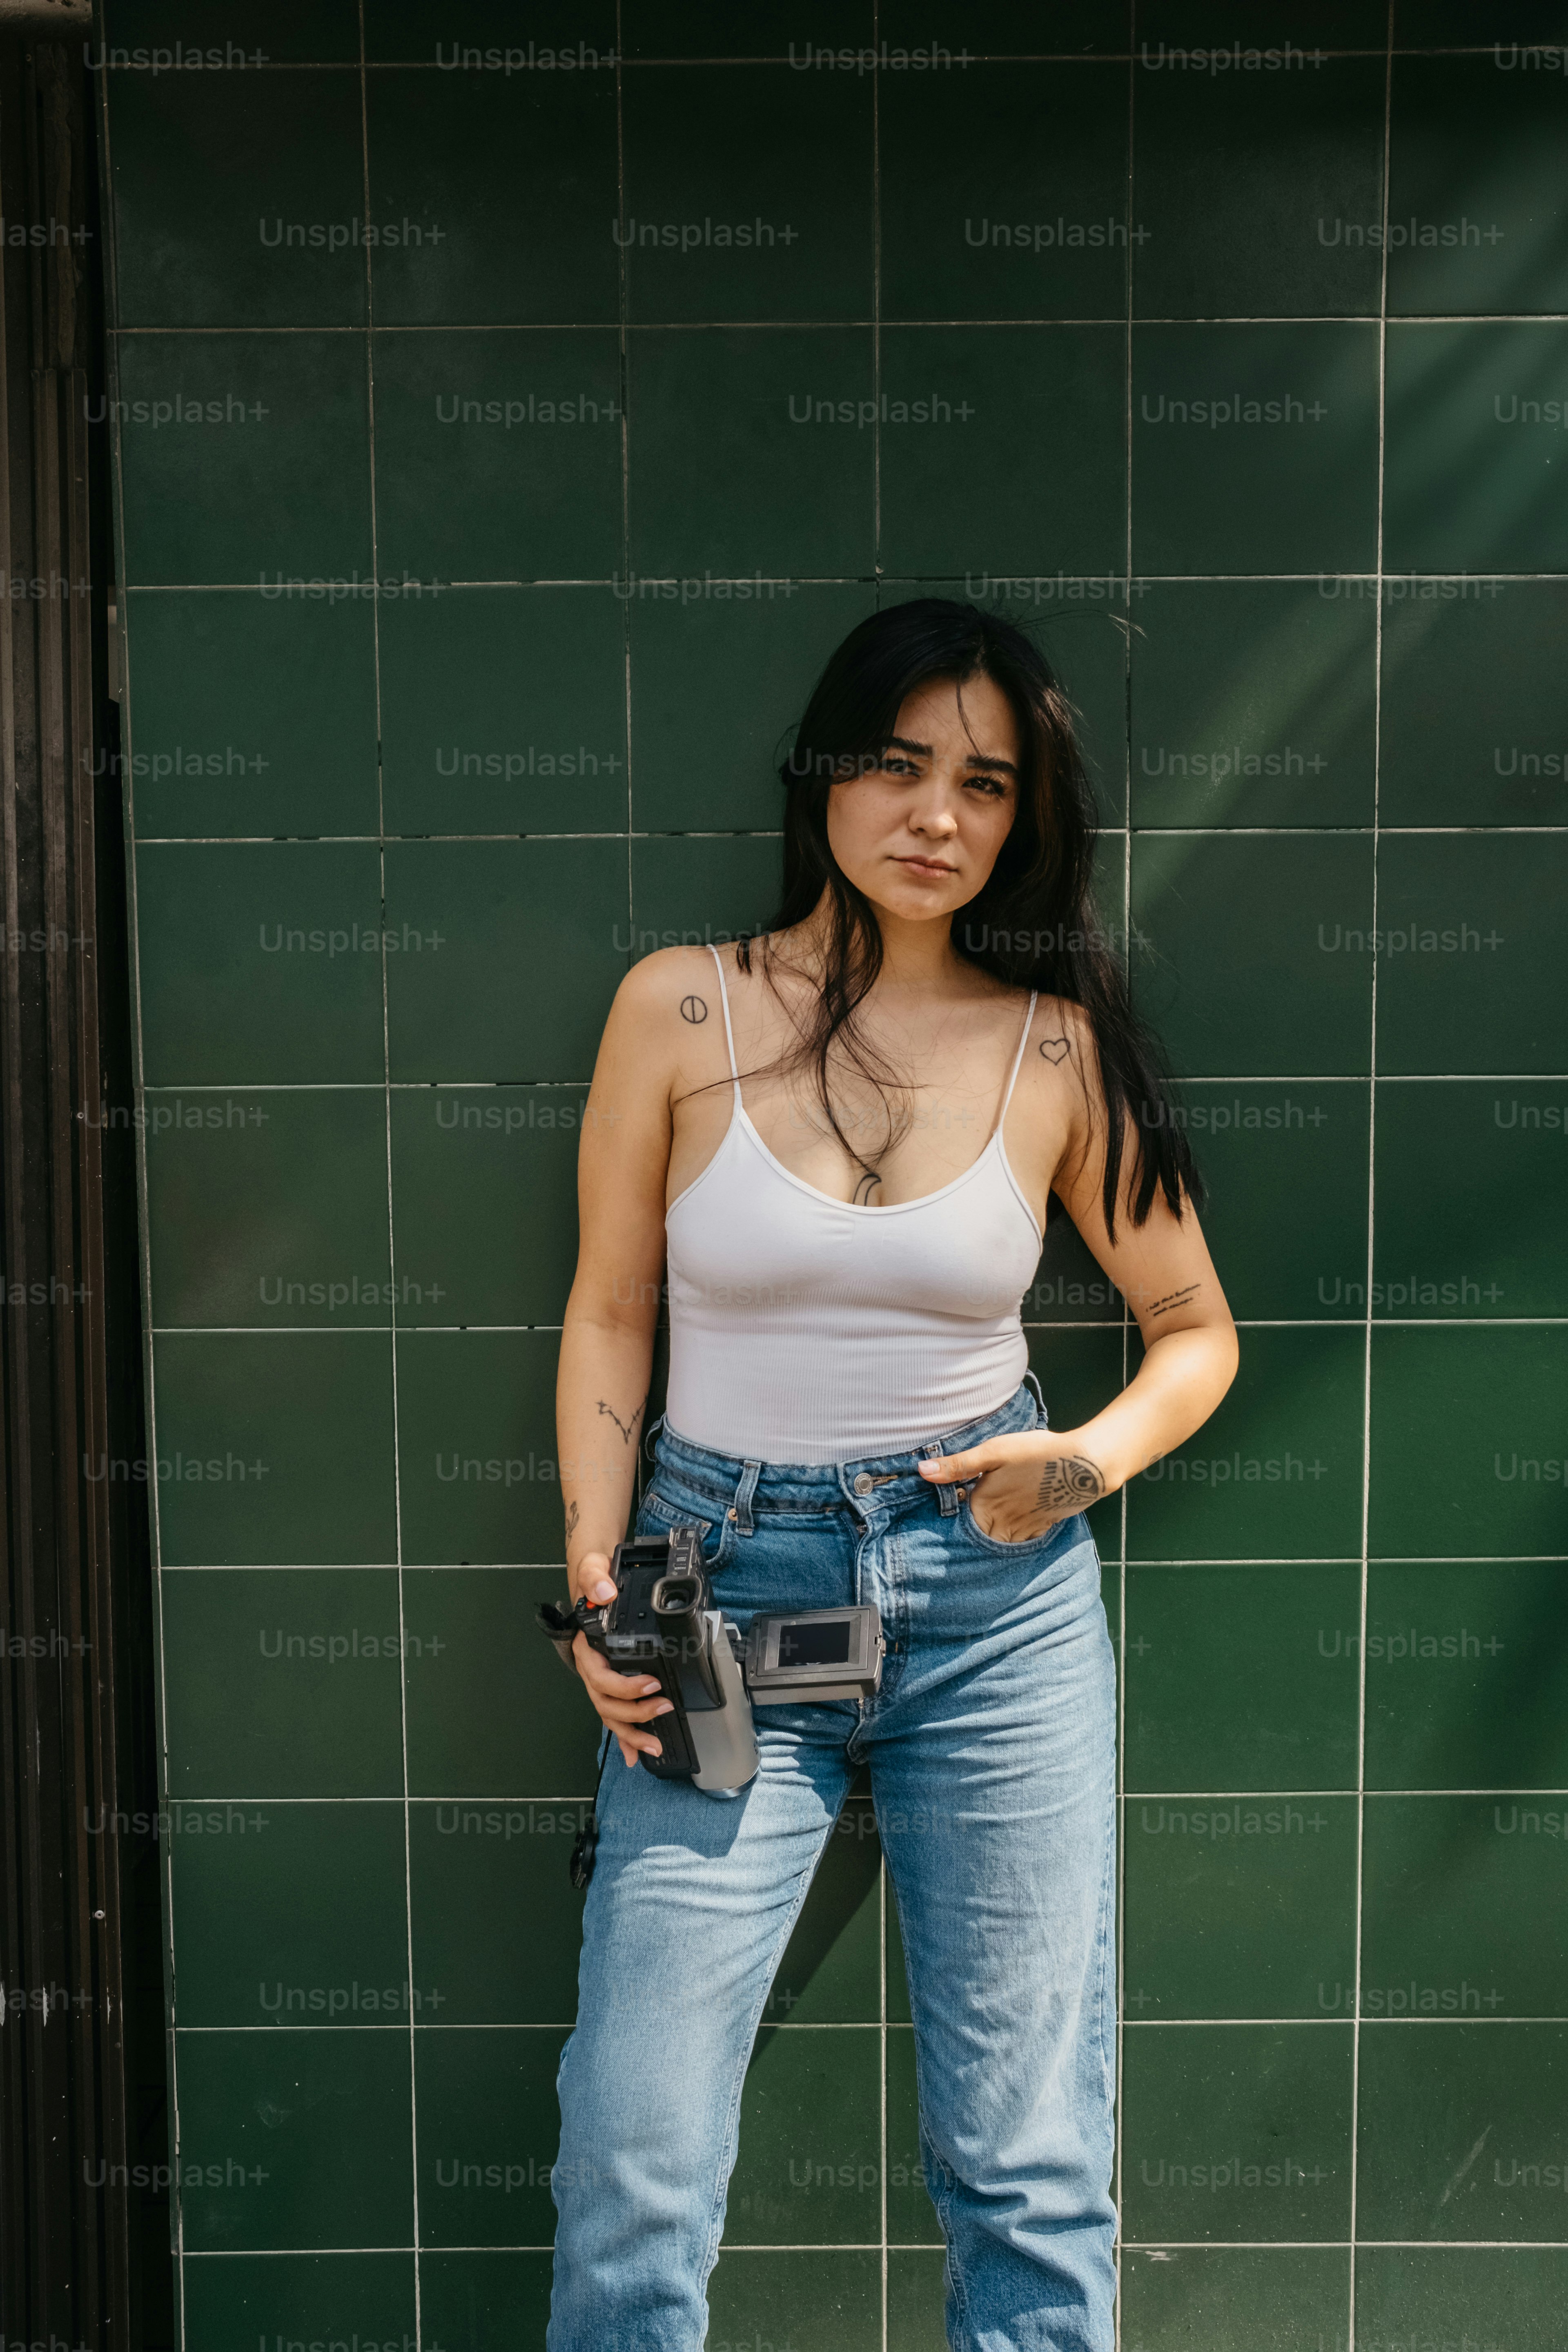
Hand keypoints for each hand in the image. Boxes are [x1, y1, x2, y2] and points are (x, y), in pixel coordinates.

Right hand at [568, 1547, 673, 1769]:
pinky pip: (614, 1712)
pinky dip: (624, 1735)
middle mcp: (589, 1667)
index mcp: (586, 1647)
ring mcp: (599, 1678)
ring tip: (654, 1746)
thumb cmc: (594, 1578)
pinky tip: (635, 1754)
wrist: (594, 1579)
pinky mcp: (611, 1682)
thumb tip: (604, 1592)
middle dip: (634, 1713)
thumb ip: (595, 1576)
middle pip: (605, 1702)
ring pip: (609, 1714)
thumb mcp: (593, 1569)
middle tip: (664, 1709)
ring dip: (630, 1733)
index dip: (624, 1686)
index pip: (599, 1676)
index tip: (653, 1683)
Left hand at [917, 1432, 1107, 1544]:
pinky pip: (1022, 1541)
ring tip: (984, 1531)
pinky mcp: (1043, 1526)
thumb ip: (958, 1465)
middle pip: (979, 1539)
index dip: (951, 1524)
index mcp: (985, 1506)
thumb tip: (922, 1471)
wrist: (1085, 1464)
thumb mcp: (994, 1451)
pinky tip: (1012, 1526)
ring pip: (1000, 1543)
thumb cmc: (1036, 1453)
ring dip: (990, 1539)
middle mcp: (1003, 1524)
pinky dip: (1013, 1538)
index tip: (943, 1523)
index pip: (959, 1526)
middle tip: (958, 1535)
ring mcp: (1025, 1528)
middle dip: (969, 1538)